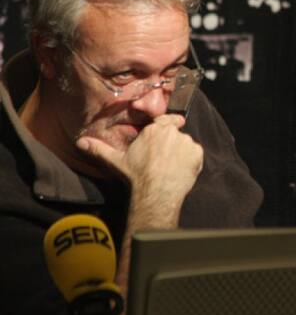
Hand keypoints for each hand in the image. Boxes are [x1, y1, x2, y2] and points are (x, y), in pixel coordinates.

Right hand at [76, 114, 203, 215]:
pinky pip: (196, 154)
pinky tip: (179, 171)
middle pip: (174, 133)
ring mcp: (186, 142)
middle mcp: (172, 132)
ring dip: (181, 152)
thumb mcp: (116, 160)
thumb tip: (80, 142)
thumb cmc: (136, 176)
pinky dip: (191, 161)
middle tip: (163, 159)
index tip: (163, 137)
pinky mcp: (197, 153)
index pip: (164, 121)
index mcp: (154, 129)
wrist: (155, 193)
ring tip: (170, 167)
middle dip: (170, 144)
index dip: (164, 128)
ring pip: (185, 144)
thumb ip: (99, 149)